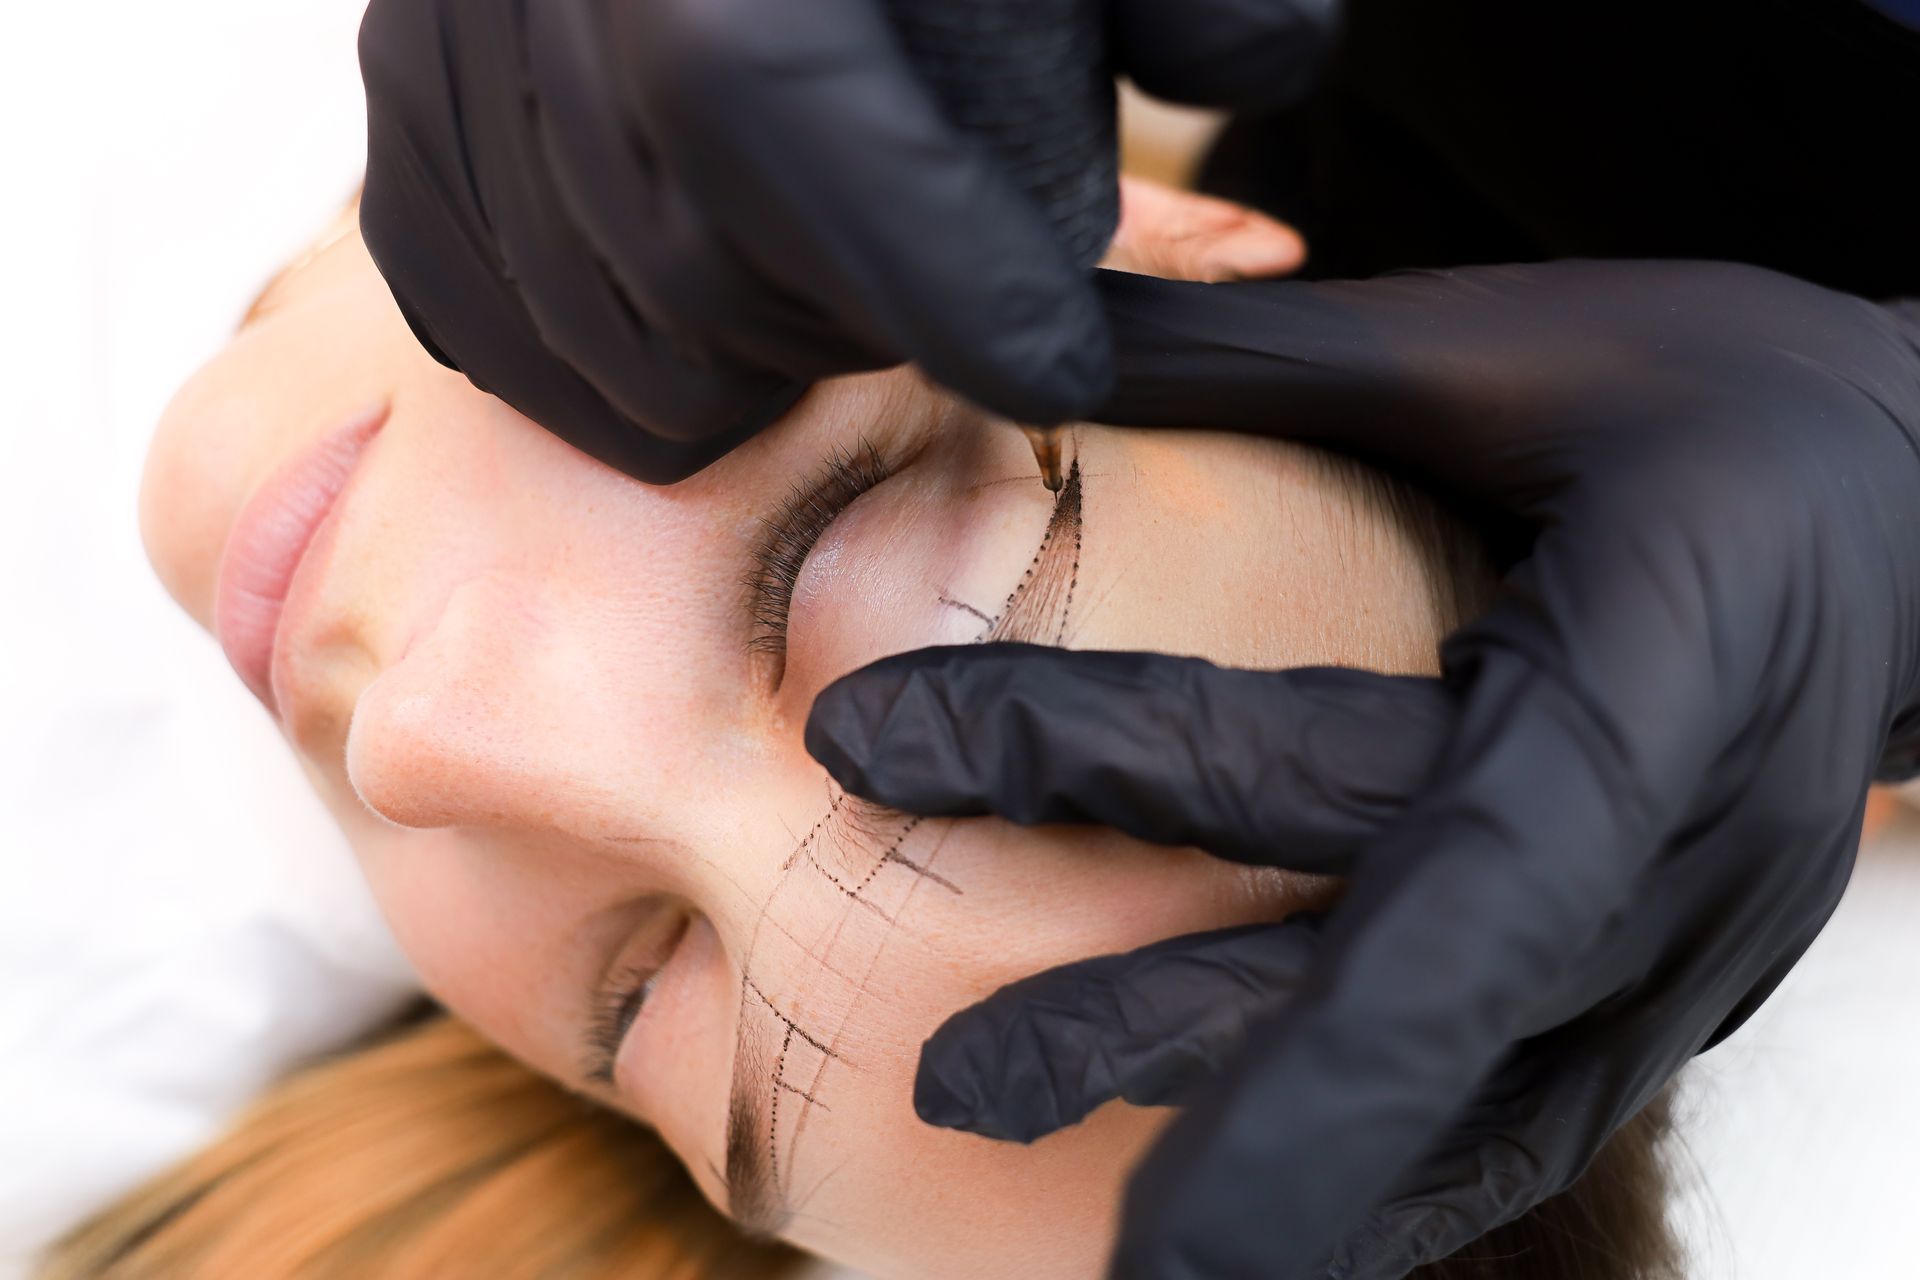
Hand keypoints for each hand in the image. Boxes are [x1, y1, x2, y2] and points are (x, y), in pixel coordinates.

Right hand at [356, 0, 1337, 483]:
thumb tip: (1251, 73)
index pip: (856, 203)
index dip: (980, 309)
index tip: (1062, 358)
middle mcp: (557, 14)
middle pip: (730, 304)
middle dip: (863, 323)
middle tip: (936, 262)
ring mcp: (455, 67)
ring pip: (622, 353)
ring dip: (748, 345)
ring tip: (813, 251)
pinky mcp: (403, 107)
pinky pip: (500, 327)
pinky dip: (611, 342)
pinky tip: (688, 276)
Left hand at [806, 260, 1919, 1276]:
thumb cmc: (1731, 410)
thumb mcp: (1515, 347)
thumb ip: (1263, 359)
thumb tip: (1024, 330)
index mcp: (1638, 671)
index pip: (1372, 775)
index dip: (1120, 777)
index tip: (880, 751)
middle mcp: (1666, 856)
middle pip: (1387, 967)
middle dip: (1155, 1033)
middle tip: (944, 1085)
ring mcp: (1676, 956)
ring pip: (1444, 1092)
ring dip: (1246, 1149)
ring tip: (1009, 1132)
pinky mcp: (1662, 996)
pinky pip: (1508, 1128)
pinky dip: (1371, 1180)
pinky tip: (1242, 1232)